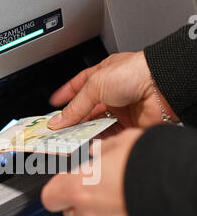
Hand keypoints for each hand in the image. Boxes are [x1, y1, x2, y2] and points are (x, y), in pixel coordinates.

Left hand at [41, 128, 143, 215]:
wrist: (179, 189)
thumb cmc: (149, 165)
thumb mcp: (121, 144)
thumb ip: (101, 152)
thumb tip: (97, 153)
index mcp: (78, 187)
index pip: (50, 197)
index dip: (56, 190)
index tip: (63, 183)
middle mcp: (88, 213)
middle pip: (71, 210)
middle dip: (80, 198)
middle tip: (95, 184)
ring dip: (97, 209)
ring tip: (117, 192)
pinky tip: (128, 203)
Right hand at [48, 52, 178, 129]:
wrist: (161, 87)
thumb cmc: (134, 73)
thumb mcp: (94, 85)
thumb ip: (75, 106)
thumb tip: (58, 120)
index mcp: (102, 76)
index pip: (79, 86)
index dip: (65, 95)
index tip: (54, 105)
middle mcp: (111, 92)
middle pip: (87, 109)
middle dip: (73, 120)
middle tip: (59, 129)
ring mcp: (120, 109)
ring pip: (97, 124)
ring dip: (85, 131)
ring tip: (71, 138)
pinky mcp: (129, 124)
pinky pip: (110, 135)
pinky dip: (100, 139)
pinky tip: (90, 142)